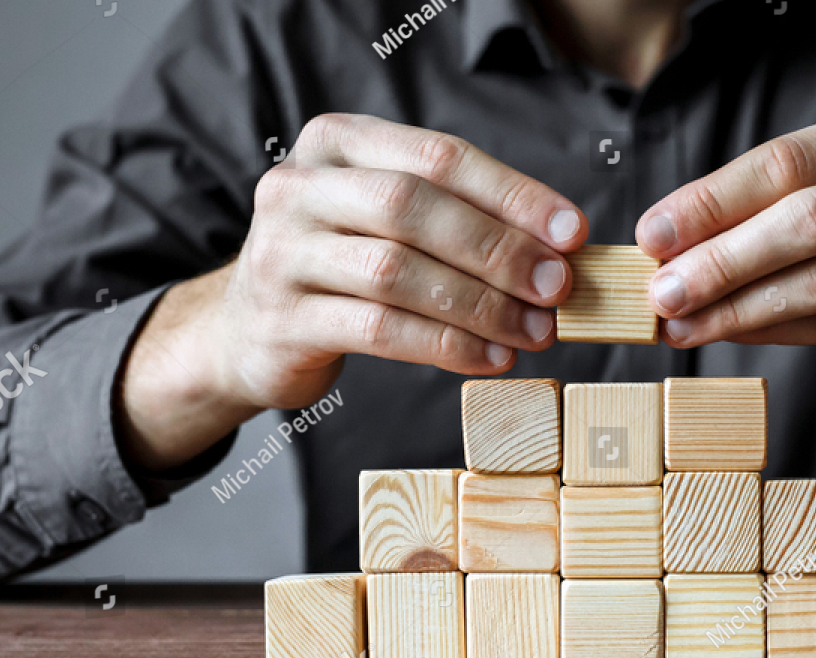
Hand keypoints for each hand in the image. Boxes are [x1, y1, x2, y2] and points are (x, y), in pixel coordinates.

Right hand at [120, 114, 587, 468]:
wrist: (243, 329)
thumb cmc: (339, 268)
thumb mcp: (383, 220)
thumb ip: (455, 217)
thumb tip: (560, 249)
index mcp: (335, 143)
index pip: (438, 156)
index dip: (513, 194)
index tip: (572, 232)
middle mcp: (298, 187)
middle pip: (414, 207)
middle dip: (498, 249)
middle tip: (558, 287)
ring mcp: (282, 253)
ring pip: (397, 272)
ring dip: (479, 305)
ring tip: (534, 331)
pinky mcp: (282, 319)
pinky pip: (378, 330)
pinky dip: (444, 345)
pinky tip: (489, 358)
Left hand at [635, 96, 815, 432]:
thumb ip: (796, 193)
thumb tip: (681, 235)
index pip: (789, 161)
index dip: (713, 199)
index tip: (653, 231)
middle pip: (804, 219)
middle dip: (720, 257)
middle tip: (660, 288)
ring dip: (739, 307)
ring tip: (680, 323)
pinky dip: (776, 330)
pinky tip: (731, 333)